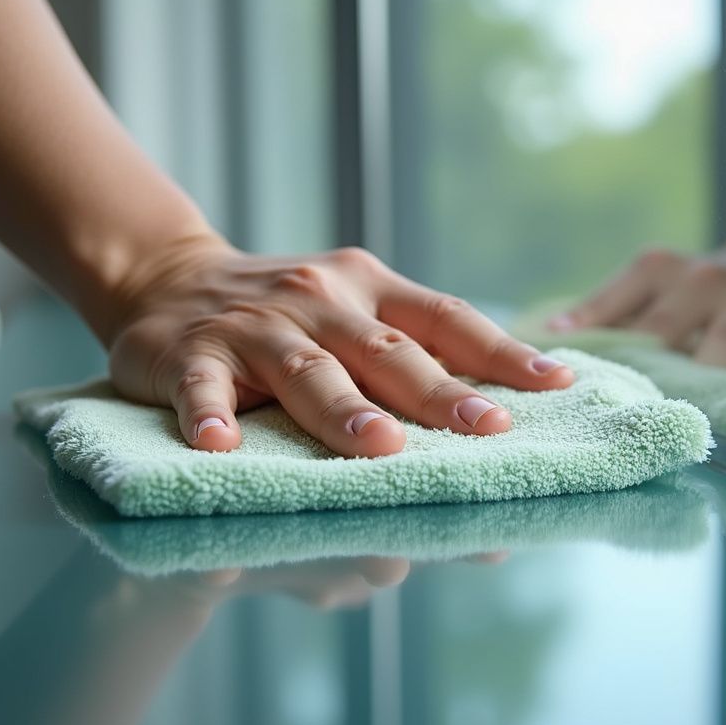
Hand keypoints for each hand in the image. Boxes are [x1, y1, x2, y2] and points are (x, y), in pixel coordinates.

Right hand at [107, 236, 574, 456]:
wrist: (170, 278)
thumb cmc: (284, 313)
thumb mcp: (350, 314)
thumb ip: (410, 358)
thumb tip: (492, 426)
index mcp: (369, 287)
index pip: (445, 318)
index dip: (500, 351)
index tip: (555, 383)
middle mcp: (319, 299)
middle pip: (385, 350)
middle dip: (437, 393)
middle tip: (487, 429)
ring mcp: (253, 325)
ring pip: (305, 368)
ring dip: (342, 409)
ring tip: (380, 446)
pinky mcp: (187, 352)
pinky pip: (200, 385)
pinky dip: (208, 412)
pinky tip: (217, 444)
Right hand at [551, 246, 725, 405]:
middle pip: (716, 357)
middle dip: (687, 396)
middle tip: (648, 430)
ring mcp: (703, 276)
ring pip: (659, 331)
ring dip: (627, 366)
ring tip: (585, 394)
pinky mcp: (659, 263)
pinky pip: (617, 293)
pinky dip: (588, 317)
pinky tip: (557, 335)